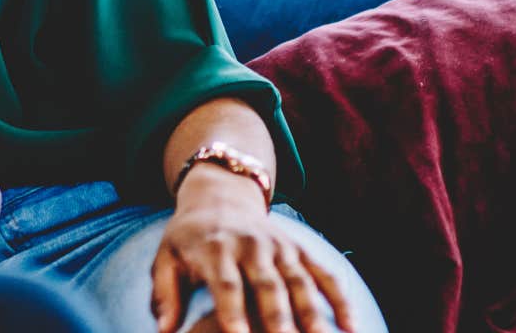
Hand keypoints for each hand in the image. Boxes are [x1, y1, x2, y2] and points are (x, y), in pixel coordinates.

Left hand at [151, 168, 353, 332]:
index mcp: (215, 248)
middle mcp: (251, 245)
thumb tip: (163, 329)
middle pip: (268, 284)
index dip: (232, 311)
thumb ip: (164, 293)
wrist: (218, 196)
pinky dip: (340, 298)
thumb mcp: (166, 258)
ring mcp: (280, 246)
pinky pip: (324, 274)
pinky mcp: (300, 249)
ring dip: (313, 312)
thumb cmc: (188, 239)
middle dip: (278, 316)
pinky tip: (351, 326)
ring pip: (300, 281)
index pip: (226, 283)